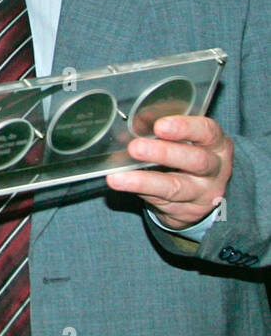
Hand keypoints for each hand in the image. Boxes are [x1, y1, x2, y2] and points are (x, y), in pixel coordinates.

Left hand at [107, 114, 232, 229]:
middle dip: (163, 153)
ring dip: (143, 181)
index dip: (185, 128)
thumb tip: (131, 123)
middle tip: (135, 148)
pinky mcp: (187, 212)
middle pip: (196, 161)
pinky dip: (139, 192)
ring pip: (175, 188)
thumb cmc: (187, 155)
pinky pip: (161, 202)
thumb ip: (165, 130)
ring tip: (118, 178)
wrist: (199, 195)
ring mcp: (203, 194)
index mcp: (217, 144)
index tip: (160, 126)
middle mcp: (216, 170)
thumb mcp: (186, 140)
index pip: (207, 132)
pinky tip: (121, 184)